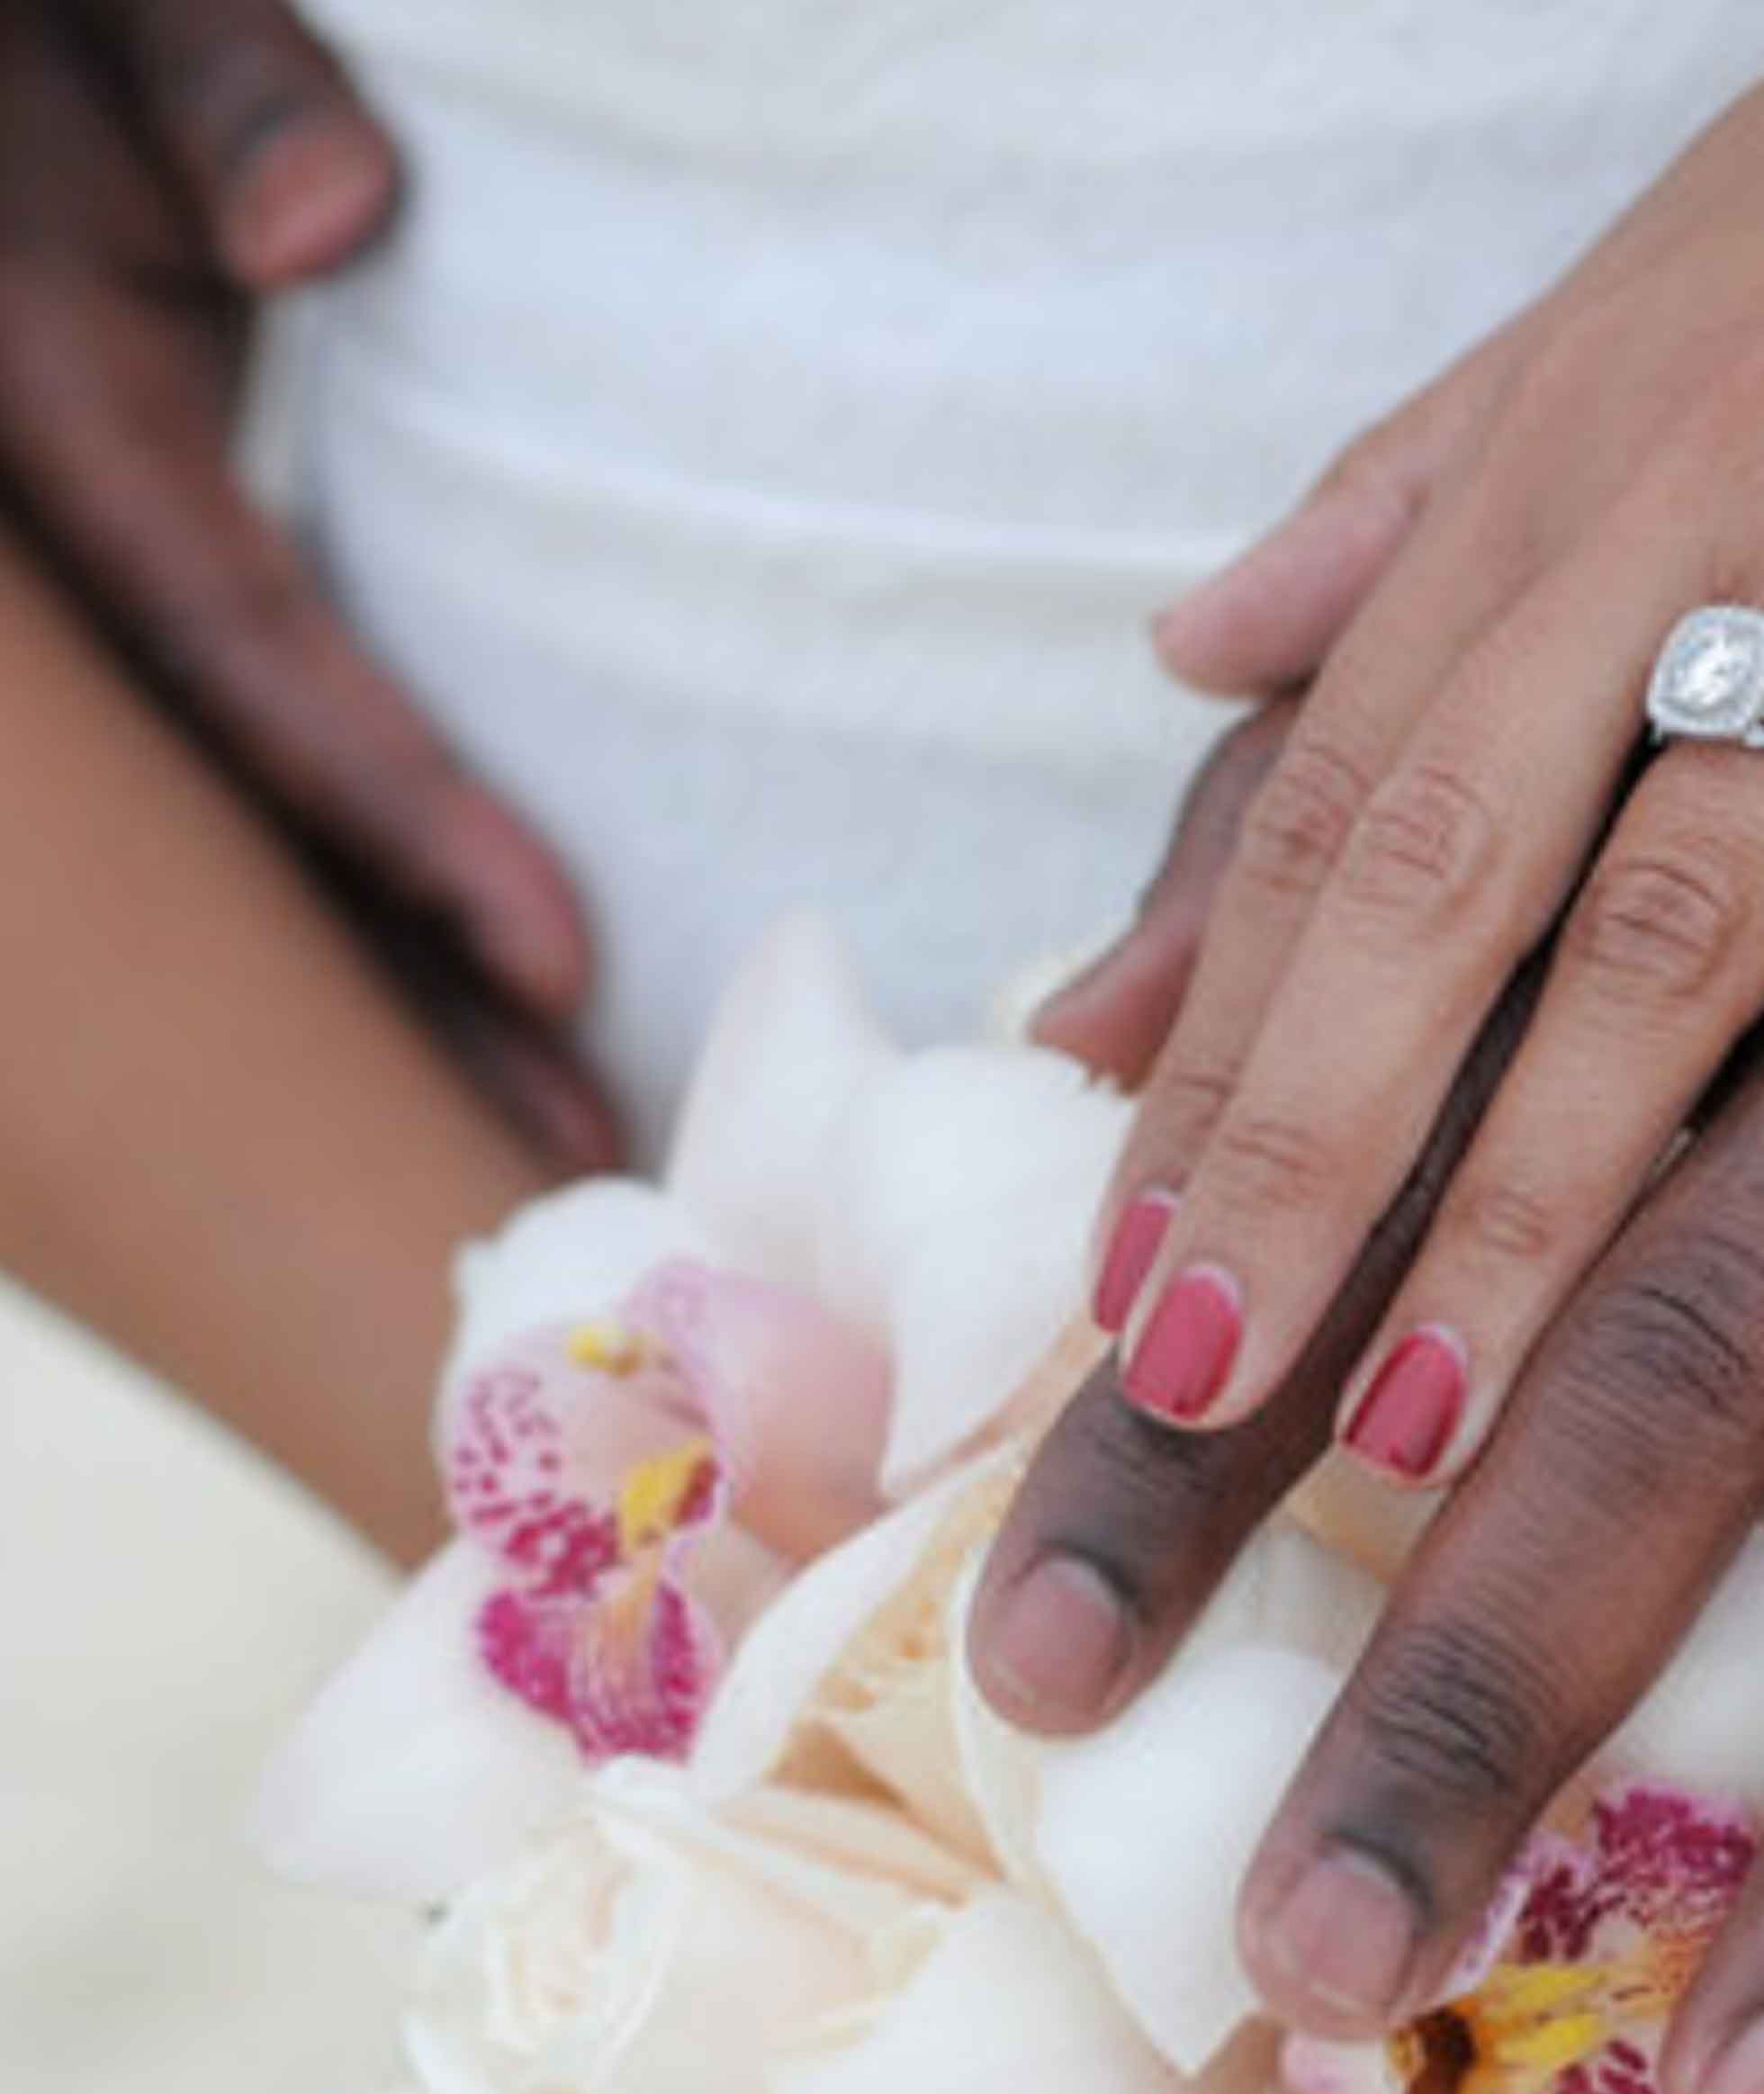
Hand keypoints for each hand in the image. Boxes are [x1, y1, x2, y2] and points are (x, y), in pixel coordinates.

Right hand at [0, 0, 610, 1163]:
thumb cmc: (52, 28)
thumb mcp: (114, 21)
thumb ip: (220, 96)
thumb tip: (329, 226)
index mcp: (47, 420)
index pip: (248, 660)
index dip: (398, 819)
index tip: (558, 956)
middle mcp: (49, 553)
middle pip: (234, 819)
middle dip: (395, 1004)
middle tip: (570, 1168)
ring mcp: (79, 591)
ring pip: (231, 832)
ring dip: (376, 995)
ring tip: (538, 1139)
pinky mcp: (131, 580)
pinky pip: (245, 761)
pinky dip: (349, 887)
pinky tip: (452, 999)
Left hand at [979, 457, 1763, 2093]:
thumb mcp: (1664, 635)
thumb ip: (1364, 794)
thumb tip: (1080, 997)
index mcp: (1711, 860)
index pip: (1394, 1176)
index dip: (1199, 1410)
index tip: (1024, 1649)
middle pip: (1648, 1354)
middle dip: (1463, 1666)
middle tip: (1301, 1950)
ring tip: (1745, 2061)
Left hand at [1080, 0, 1763, 1480]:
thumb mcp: (1615, 305)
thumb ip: (1397, 495)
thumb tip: (1186, 644)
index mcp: (1556, 467)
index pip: (1337, 797)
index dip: (1213, 1030)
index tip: (1124, 1256)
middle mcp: (1682, 522)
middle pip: (1444, 881)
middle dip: (1301, 1147)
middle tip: (1187, 1395)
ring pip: (1679, 915)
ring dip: (1537, 1187)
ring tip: (1423, 1428)